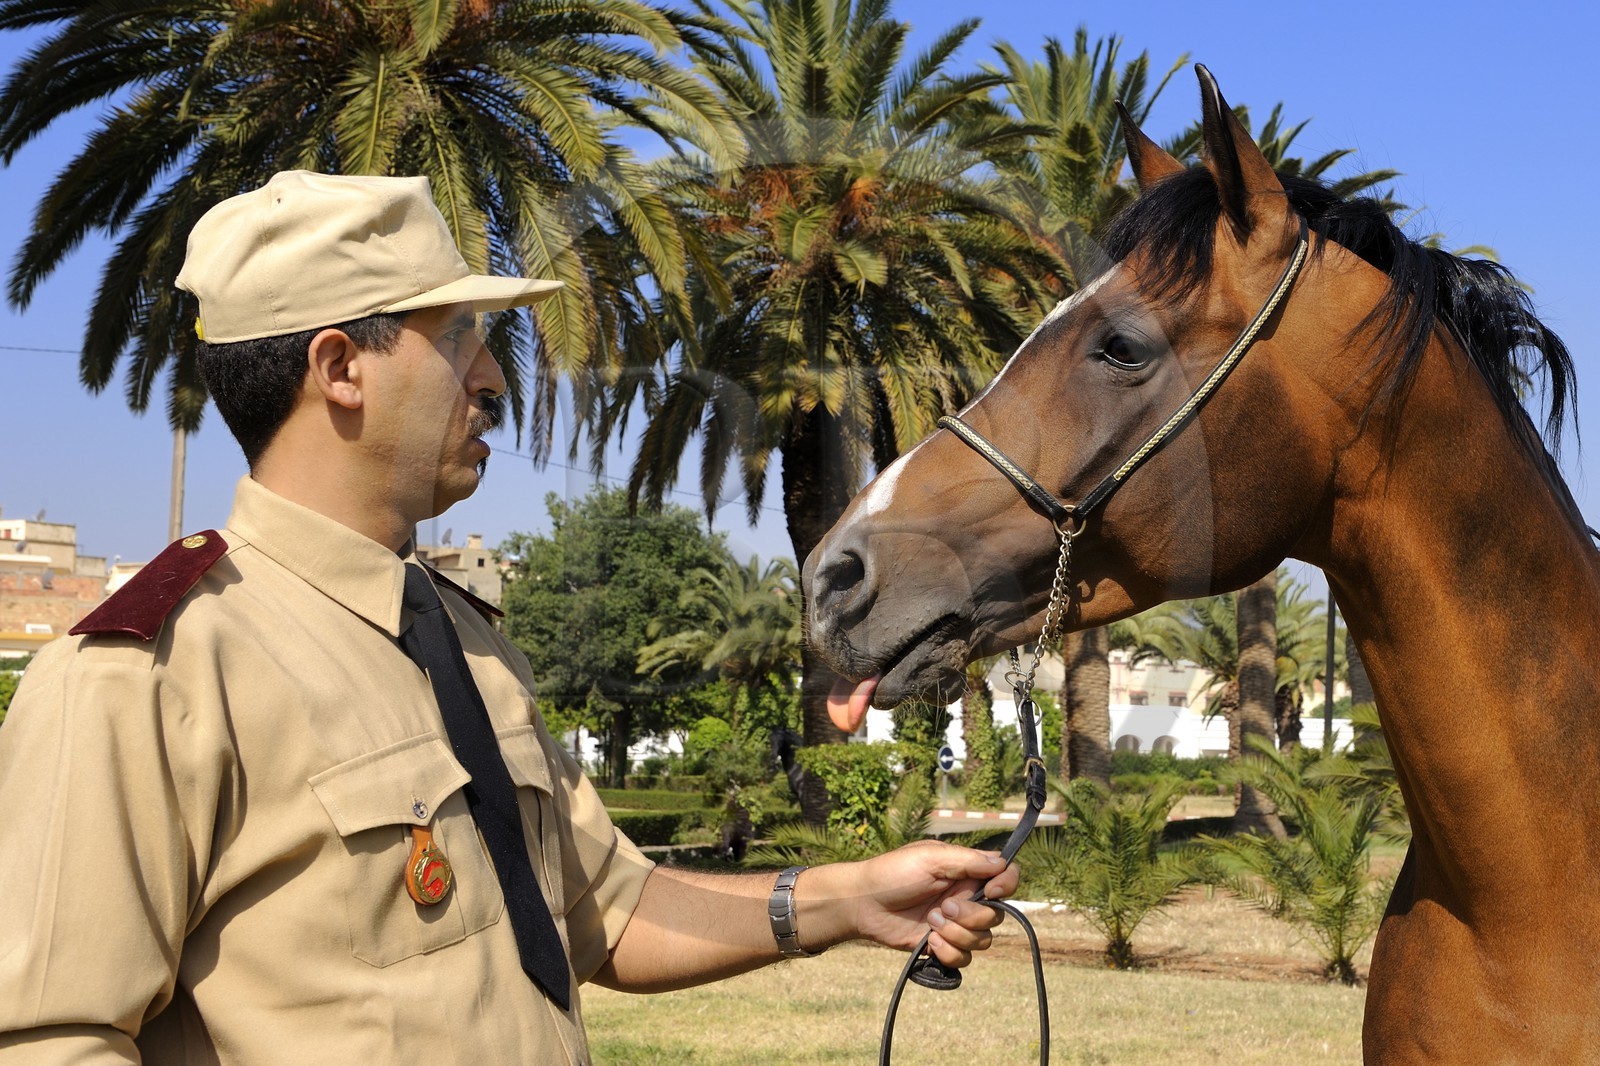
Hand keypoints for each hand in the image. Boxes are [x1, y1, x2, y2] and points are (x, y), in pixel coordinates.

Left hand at [803, 841, 1019, 968]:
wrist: (863, 904)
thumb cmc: (892, 873)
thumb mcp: (930, 858)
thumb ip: (968, 861)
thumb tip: (1002, 861)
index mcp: (965, 872)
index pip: (1005, 877)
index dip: (1006, 886)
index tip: (991, 891)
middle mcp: (965, 898)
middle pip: (996, 915)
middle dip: (970, 916)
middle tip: (942, 908)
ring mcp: (955, 924)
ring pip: (982, 940)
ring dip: (957, 934)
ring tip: (931, 923)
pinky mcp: (943, 946)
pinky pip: (965, 958)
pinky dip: (949, 952)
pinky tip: (929, 942)